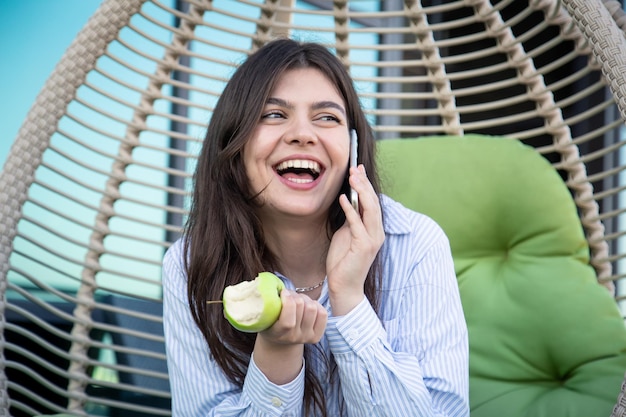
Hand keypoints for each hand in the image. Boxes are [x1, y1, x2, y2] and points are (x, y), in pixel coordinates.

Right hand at [259, 289, 327, 344]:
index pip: (288, 322)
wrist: (280, 340)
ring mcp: (306, 338)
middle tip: (290, 295)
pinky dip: (316, 305)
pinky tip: (307, 306)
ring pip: (312, 308)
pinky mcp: (317, 336)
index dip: (287, 301)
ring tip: (298, 300)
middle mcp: (293, 338)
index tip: (283, 292)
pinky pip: (323, 313)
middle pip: (302, 307)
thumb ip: (269, 302)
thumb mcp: (264, 313)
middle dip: (295, 295)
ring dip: (305, 299)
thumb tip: (277, 285)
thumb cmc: (270, 321)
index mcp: (277, 334)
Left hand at [326, 164, 384, 315]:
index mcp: (374, 229)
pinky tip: (343, 198)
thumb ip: (350, 219)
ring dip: (360, 192)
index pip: (372, 202)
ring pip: (370, 210)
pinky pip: (357, 223)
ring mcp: (372, 239)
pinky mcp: (363, 246)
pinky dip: (350, 209)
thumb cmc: (343, 261)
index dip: (366, 185)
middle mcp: (377, 232)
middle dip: (364, 184)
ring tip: (352, 178)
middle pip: (373, 202)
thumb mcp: (346, 234)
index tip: (358, 169)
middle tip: (355, 168)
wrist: (343, 285)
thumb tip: (347, 201)